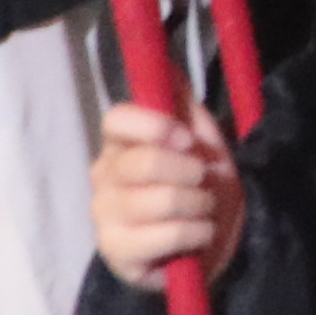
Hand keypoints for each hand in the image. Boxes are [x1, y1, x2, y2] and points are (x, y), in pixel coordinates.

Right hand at [90, 101, 239, 284]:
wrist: (212, 243)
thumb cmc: (201, 187)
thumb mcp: (201, 140)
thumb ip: (181, 102)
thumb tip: (168, 61)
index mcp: (119, 145)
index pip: (116, 120)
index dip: (155, 126)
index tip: (188, 140)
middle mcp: (103, 178)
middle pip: (144, 163)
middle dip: (192, 173)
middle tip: (203, 183)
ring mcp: (104, 217)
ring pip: (161, 200)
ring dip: (200, 205)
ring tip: (203, 210)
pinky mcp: (116, 253)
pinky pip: (166, 235)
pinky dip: (197, 233)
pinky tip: (198, 235)